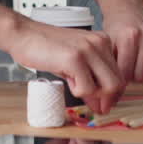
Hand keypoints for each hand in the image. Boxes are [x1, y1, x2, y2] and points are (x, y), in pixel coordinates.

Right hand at [6, 21, 123, 115]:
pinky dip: (77, 91)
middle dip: (107, 100)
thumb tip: (101, 104)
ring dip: (91, 95)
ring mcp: (88, 50)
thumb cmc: (45, 47)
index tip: (104, 103)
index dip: (113, 94)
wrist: (23, 35)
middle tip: (96, 108)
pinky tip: (67, 80)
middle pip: (117, 82)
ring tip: (74, 86)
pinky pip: (87, 88)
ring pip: (107, 87)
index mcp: (102, 41)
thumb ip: (90, 78)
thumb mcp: (74, 62)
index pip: (119, 74)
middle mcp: (99, 43)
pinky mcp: (75, 58)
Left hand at [99, 0, 142, 84]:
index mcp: (129, 36)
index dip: (118, 78)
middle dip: (129, 75)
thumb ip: (109, 69)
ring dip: (139, 70)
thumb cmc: (114, 27)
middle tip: (123, 66)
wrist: (126, 8)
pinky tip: (141, 53)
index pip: (125, 74)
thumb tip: (110, 99)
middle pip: (140, 76)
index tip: (113, 76)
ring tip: (131, 59)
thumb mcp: (106, 46)